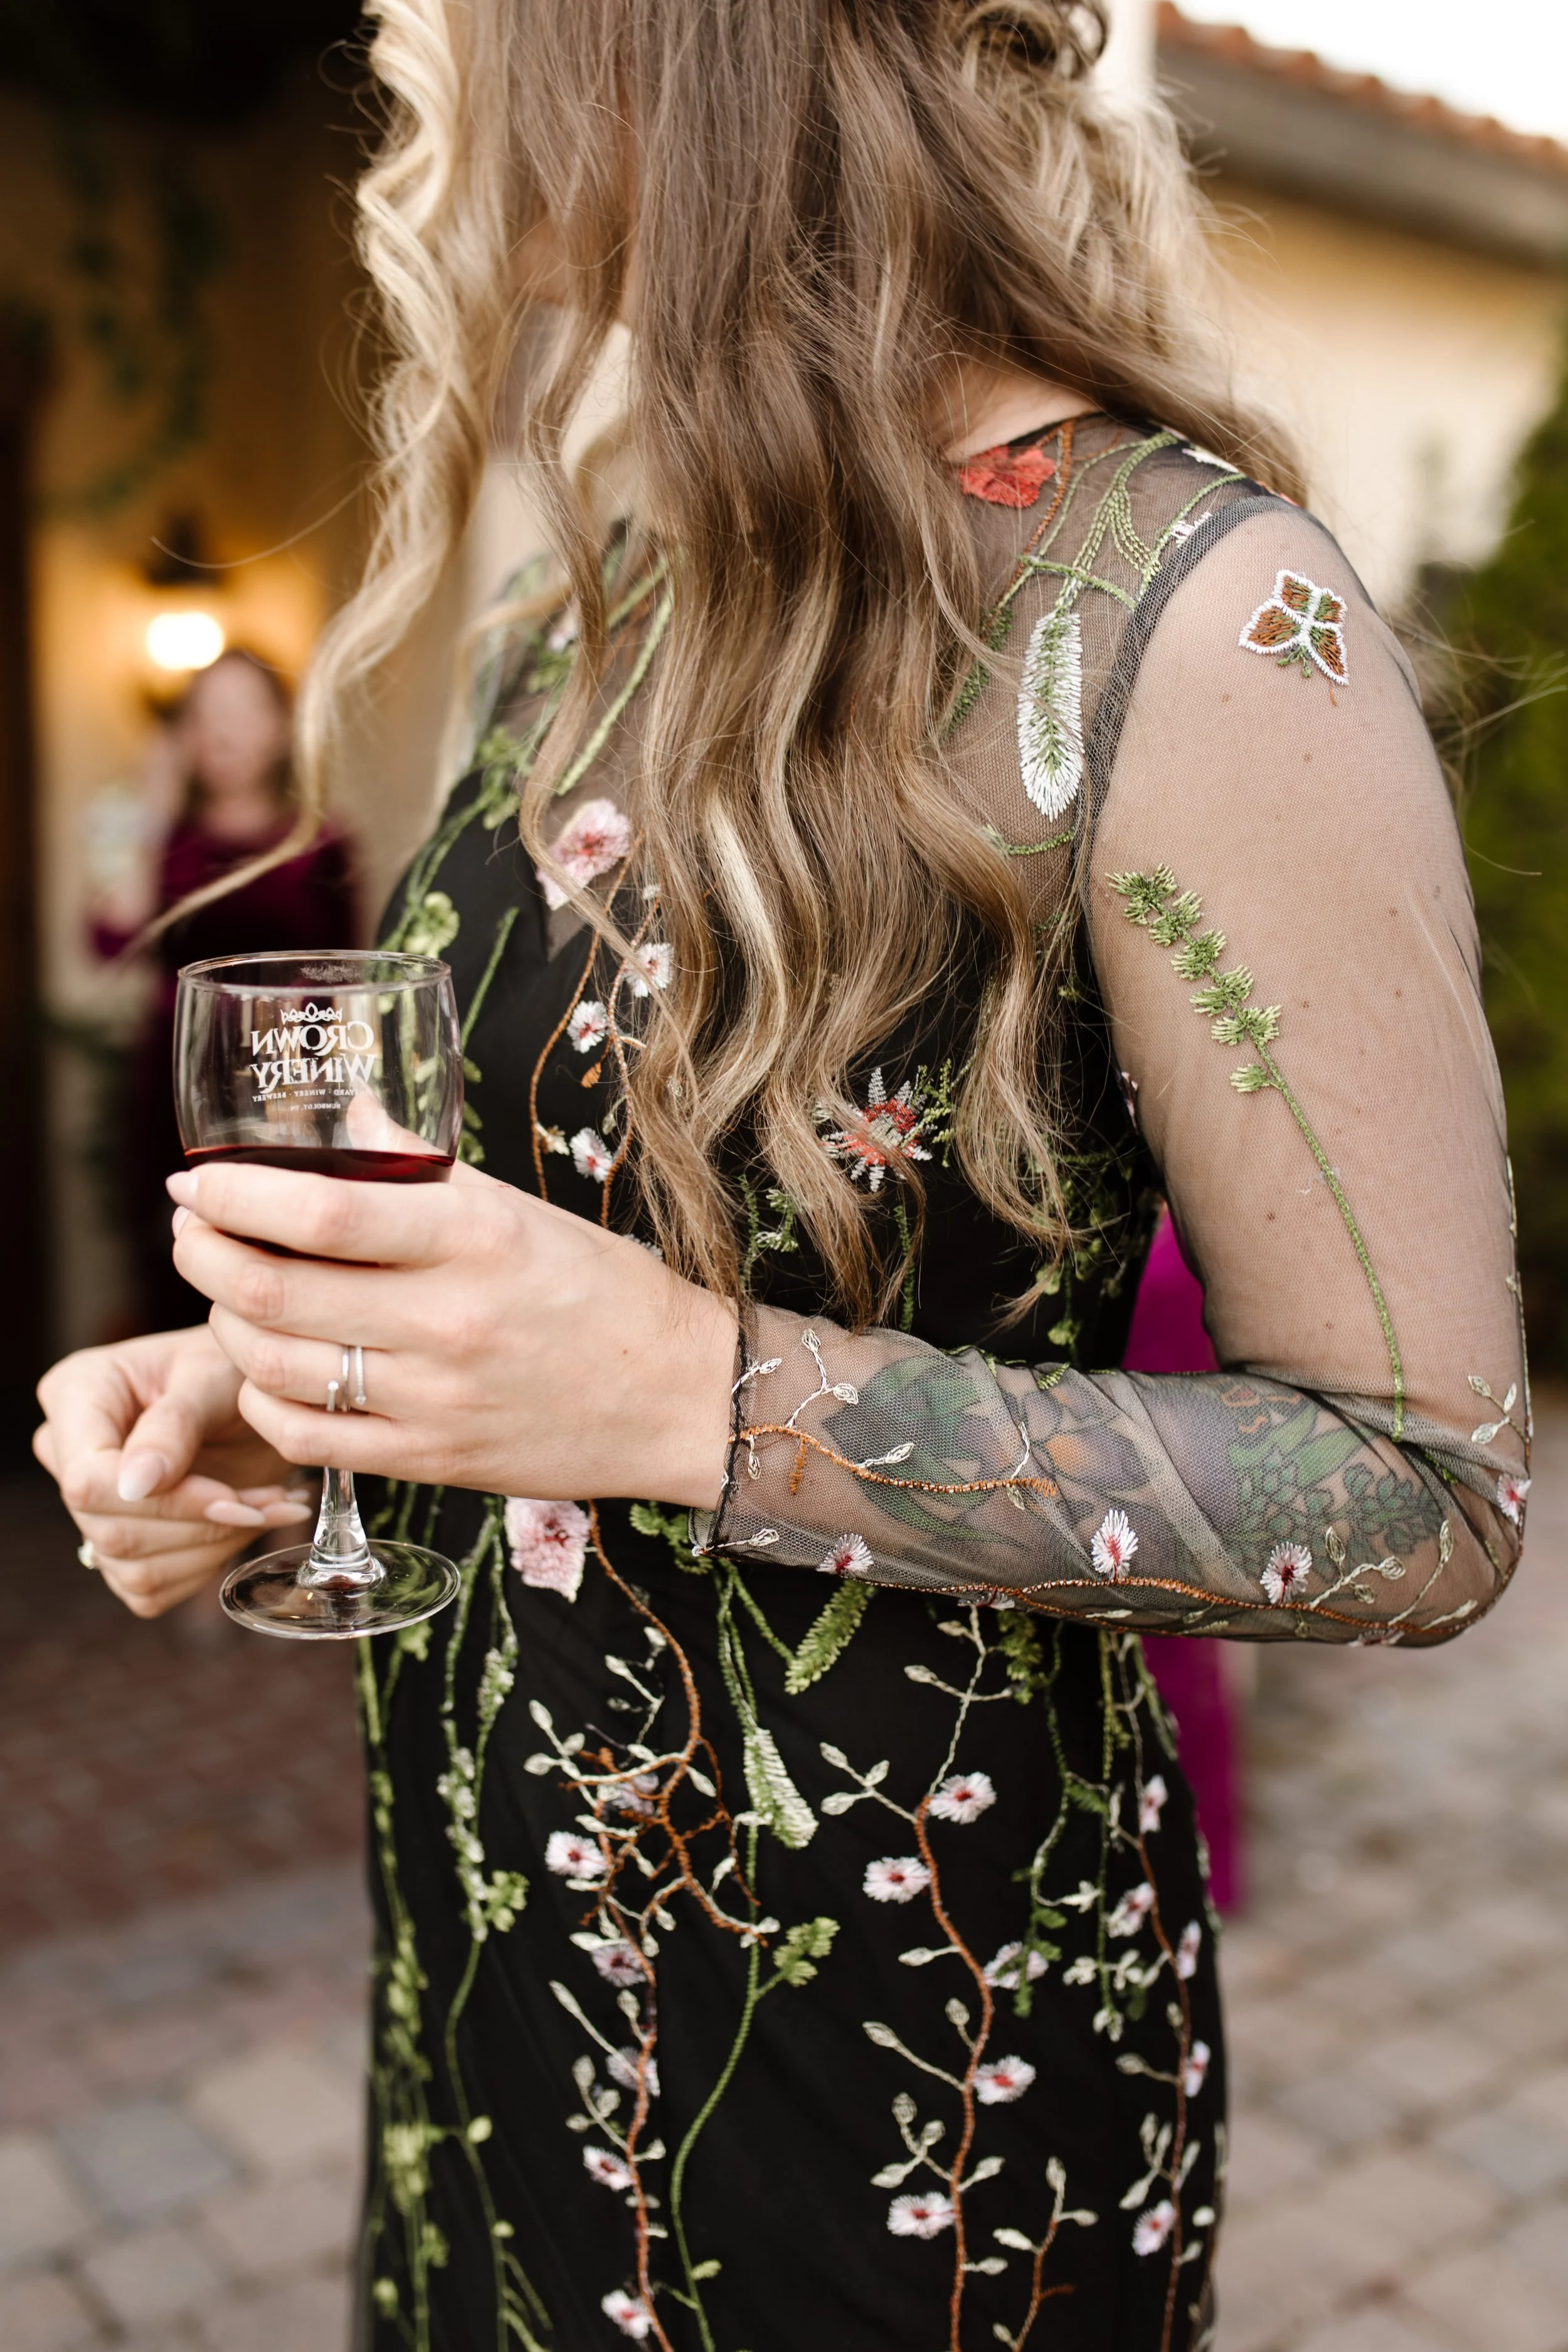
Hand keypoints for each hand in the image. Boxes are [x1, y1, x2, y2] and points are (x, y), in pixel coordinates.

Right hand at [34, 1325, 314, 1617]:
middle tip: (272, 1501)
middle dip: (205, 1523)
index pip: (89, 1479)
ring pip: (134, 1569)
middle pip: (111, 1531)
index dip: (162, 1501)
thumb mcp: (213, 1376)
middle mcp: (68, 1454)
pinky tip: (248, 1525)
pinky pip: (152, 1589)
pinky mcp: (119, 1547)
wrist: (256, 1395)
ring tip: (272, 1506)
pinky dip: (212, 1564)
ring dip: (218, 1545)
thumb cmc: (231, 1368)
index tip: (230, 1494)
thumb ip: (174, 1424)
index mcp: (75, 1396)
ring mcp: (89, 1506)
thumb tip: (135, 1484)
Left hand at [167, 1160, 736, 1510]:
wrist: (676, 1398)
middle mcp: (448, 1322)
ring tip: (225, 1291)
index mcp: (474, 1241)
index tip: (196, 1177)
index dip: (236, 1194)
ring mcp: (434, 1401)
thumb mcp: (518, 1211)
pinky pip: (305, 1437)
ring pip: (274, 1368)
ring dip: (223, 1323)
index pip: (322, 1212)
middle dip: (203, 1252)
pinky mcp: (430, 1461)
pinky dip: (262, 1399)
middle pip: (274, 1293)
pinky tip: (267, 1371)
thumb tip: (348, 1118)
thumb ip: (423, 1169)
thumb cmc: (599, 1291)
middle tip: (190, 1228)